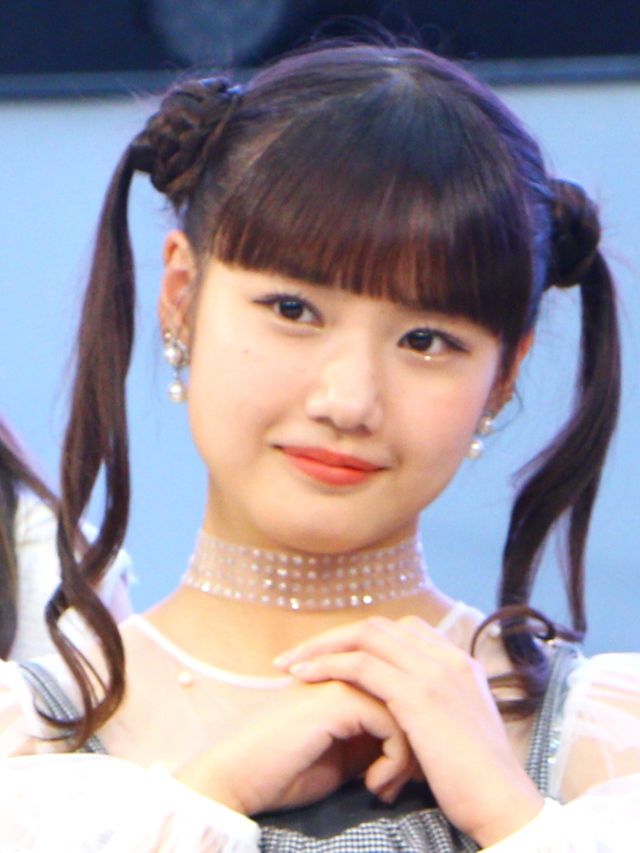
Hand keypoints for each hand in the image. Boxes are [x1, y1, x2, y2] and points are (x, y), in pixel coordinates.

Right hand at [175, 679, 415, 815]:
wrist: (241, 776)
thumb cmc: (287, 770)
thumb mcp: (346, 753)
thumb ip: (376, 736)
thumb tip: (417, 744)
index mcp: (349, 678)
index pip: (405, 692)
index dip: (415, 734)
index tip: (413, 776)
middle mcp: (348, 671)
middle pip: (411, 697)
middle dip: (418, 744)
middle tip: (412, 783)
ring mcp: (342, 681)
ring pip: (407, 710)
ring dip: (408, 758)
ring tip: (387, 790)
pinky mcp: (337, 699)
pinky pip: (391, 724)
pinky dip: (394, 762)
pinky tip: (375, 787)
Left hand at [274, 616, 543, 846]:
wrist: (503, 802)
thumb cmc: (475, 779)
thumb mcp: (455, 728)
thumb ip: (431, 706)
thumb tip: (393, 710)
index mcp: (457, 661)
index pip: (399, 630)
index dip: (358, 639)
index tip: (329, 657)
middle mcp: (447, 656)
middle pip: (377, 626)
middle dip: (333, 637)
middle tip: (299, 655)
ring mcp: (434, 671)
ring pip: (365, 637)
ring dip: (322, 647)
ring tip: (290, 664)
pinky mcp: (418, 695)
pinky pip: (361, 666)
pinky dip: (328, 666)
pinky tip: (304, 677)